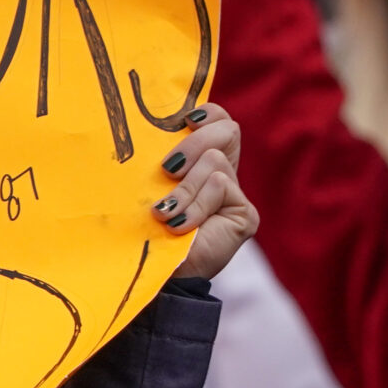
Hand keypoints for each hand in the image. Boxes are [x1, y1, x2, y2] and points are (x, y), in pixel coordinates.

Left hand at [155, 101, 257, 282]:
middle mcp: (224, 174)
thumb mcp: (149, 185)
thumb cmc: (144, 228)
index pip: (220, 120)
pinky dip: (194, 205)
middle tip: (168, 169)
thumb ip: (158, 158)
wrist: (155, 273)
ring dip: (184, 188)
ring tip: (165, 213)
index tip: (185, 119)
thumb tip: (142, 125)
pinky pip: (220, 186)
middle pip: (227, 130)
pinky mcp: (245, 214)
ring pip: (215, 162)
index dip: (209, 113)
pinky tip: (180, 226)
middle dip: (194, 142)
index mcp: (201, 163)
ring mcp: (236, 195)